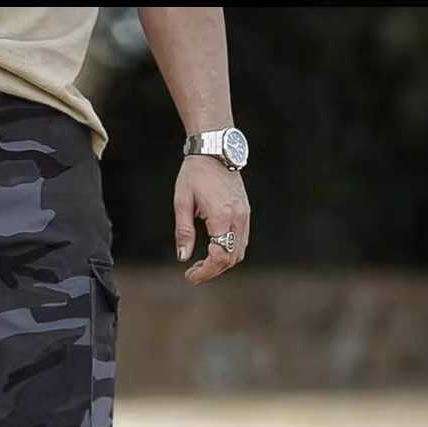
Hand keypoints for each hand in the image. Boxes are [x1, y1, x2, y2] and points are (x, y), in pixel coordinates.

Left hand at [173, 156, 250, 284]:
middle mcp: (238, 217)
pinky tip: (212, 250)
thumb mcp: (182, 202)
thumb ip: (183, 231)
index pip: (219, 256)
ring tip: (201, 264)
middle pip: (231, 258)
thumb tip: (183, 257)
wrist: (215, 150)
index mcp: (221, 216)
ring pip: (239, 252)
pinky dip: (229, 251)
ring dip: (221, 263)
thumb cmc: (195, 173)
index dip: (205, 272)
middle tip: (193, 273)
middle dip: (212, 271)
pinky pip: (242, 240)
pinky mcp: (245, 211)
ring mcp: (244, 215)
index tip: (189, 276)